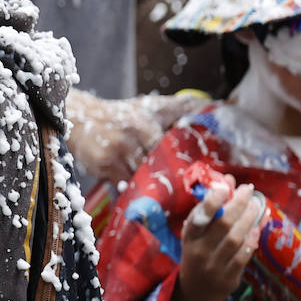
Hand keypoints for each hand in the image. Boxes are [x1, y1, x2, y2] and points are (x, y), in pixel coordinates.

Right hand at [66, 90, 208, 181]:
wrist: (82, 118)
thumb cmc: (123, 115)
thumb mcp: (152, 106)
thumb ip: (184, 106)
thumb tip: (219, 104)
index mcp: (144, 122)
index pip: (169, 148)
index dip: (181, 163)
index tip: (193, 175)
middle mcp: (130, 137)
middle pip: (156, 167)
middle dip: (168, 179)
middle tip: (182, 190)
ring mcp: (115, 153)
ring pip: (141, 179)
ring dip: (151, 188)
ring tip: (163, 196)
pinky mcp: (102, 167)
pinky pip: (123, 187)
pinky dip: (132, 192)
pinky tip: (138, 194)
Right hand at [178, 173, 265, 300]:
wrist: (196, 291)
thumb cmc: (197, 252)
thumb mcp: (195, 233)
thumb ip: (210, 209)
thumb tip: (228, 180)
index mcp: (189, 237)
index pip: (199, 217)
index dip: (213, 200)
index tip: (226, 186)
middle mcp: (199, 251)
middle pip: (223, 224)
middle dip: (238, 204)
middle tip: (249, 190)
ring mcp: (214, 266)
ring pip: (235, 239)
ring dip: (248, 220)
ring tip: (256, 206)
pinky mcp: (228, 278)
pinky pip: (243, 257)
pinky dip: (251, 241)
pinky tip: (256, 229)